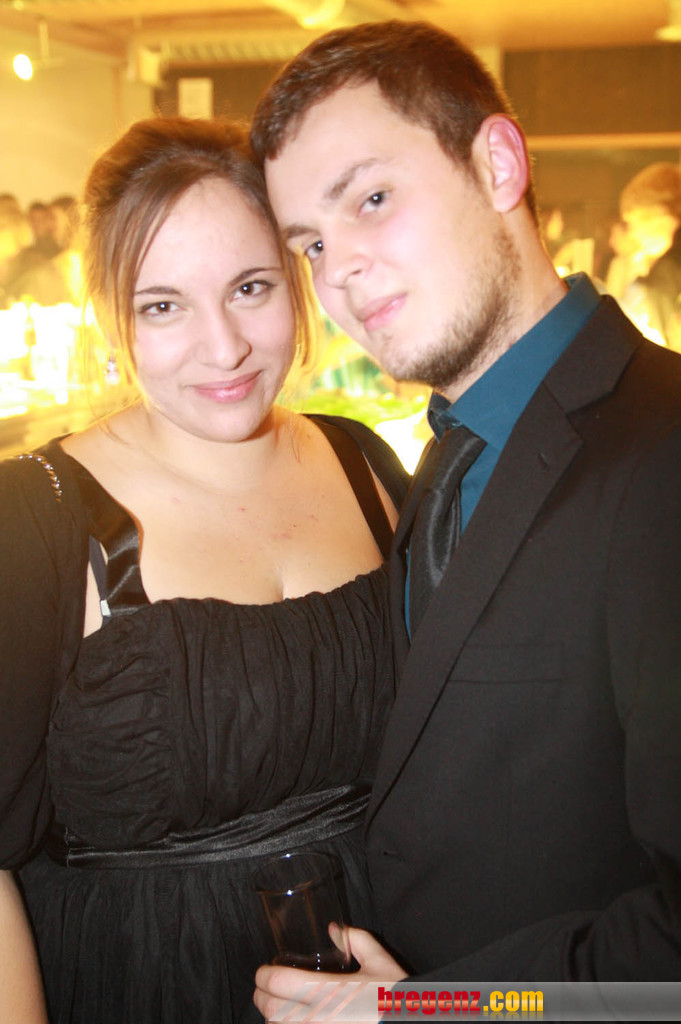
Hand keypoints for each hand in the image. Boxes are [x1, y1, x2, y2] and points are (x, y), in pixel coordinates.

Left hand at [253, 927, 405, 1021]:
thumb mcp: (378, 962)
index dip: (263, 976)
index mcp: (326, 992)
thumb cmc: (394, 998)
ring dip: (273, 1020)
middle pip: (270, 1011)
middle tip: (263, 990)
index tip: (263, 971)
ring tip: (277, 1010)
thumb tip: (334, 929)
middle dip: (261, 998)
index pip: (278, 983)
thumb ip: (355, 940)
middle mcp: (316, 1019)